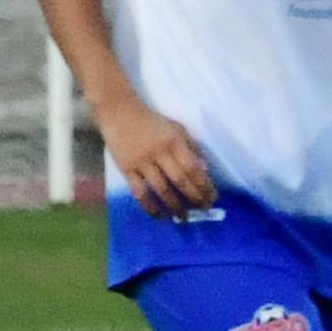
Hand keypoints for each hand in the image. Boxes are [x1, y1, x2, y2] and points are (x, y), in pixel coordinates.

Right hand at [103, 94, 217, 219]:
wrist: (119, 113)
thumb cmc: (151, 121)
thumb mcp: (177, 128)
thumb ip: (192, 147)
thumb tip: (205, 170)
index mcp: (174, 142)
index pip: (193, 168)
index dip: (204, 185)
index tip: (213, 197)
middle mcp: (159, 154)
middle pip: (180, 180)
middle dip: (194, 197)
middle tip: (203, 209)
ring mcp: (141, 163)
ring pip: (161, 189)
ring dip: (174, 205)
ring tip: (183, 217)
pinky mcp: (126, 169)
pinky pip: (139, 191)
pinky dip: (149, 205)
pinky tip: (158, 214)